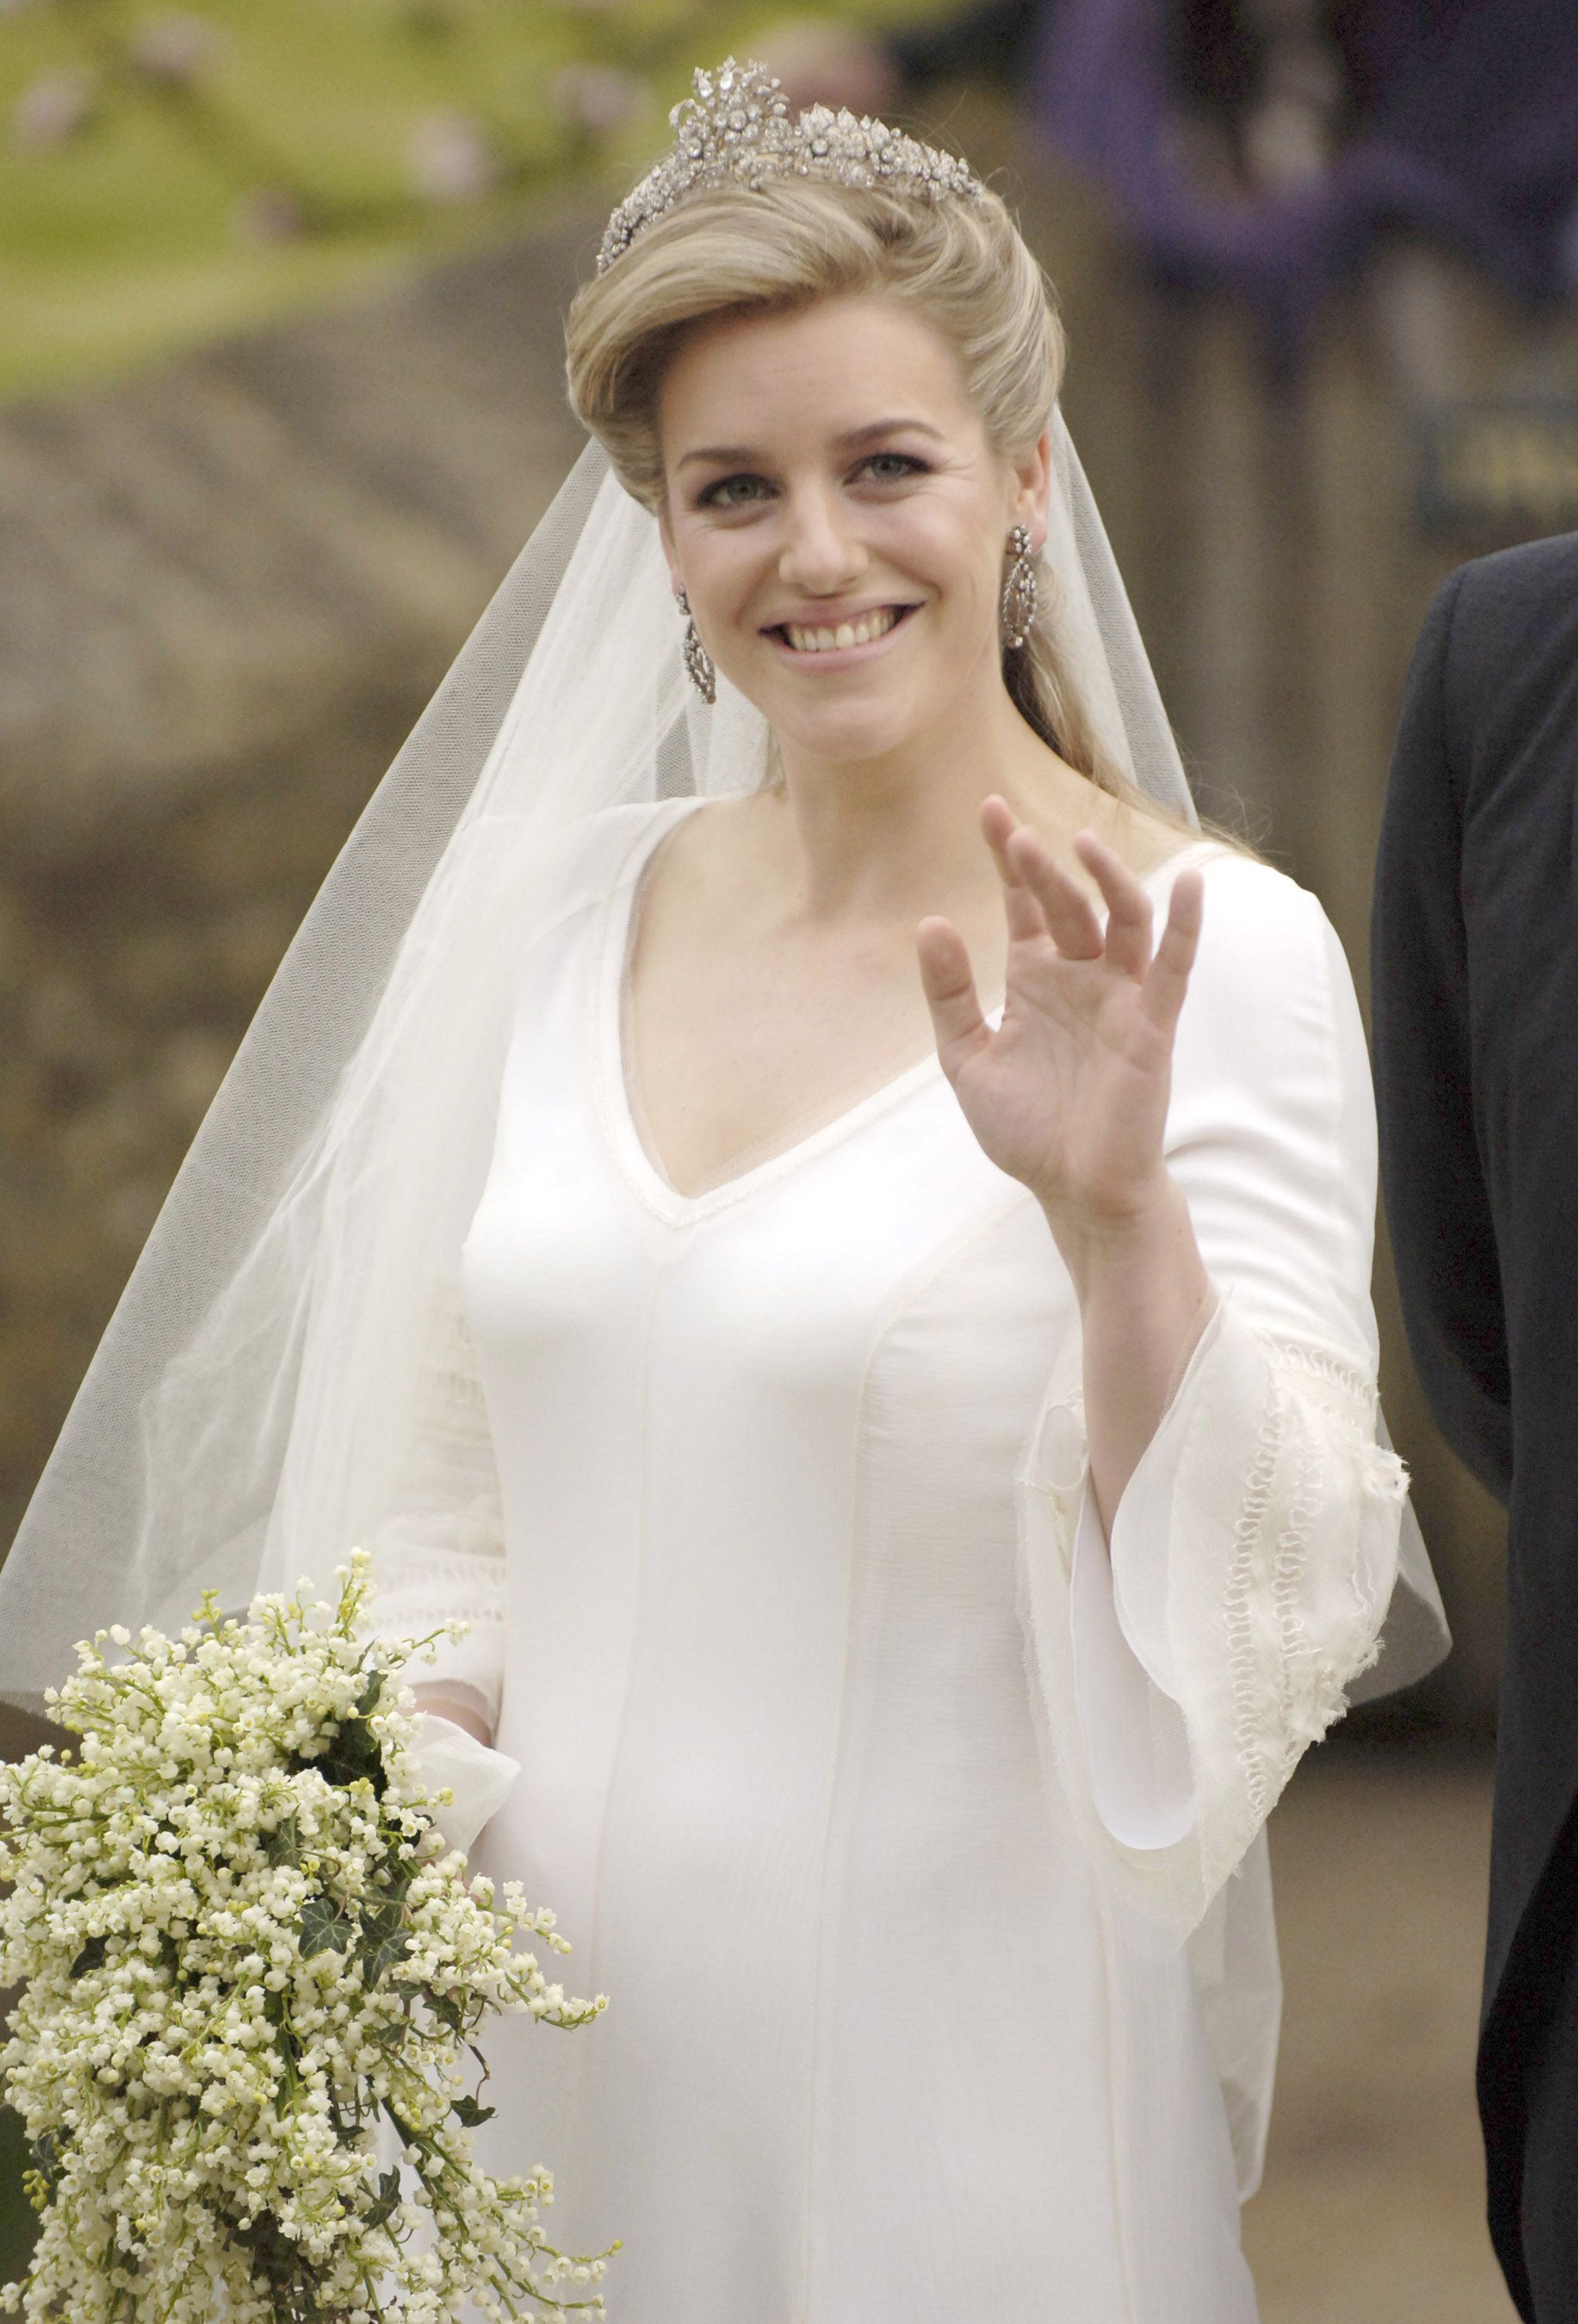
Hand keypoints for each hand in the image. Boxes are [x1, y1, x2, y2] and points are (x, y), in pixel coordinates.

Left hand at [916, 798, 1203, 1237]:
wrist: (1073, 1190)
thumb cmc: (1028, 1129)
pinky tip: (1189, 886)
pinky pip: (1174, 969)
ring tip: (1079, 845)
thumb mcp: (966, 1058)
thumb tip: (931, 922)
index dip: (1009, 860)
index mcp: (1037, 980)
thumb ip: (949, 994)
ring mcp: (1121, 998)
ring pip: (1122, 922)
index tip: (989, 810)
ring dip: (1106, 881)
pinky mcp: (1152, 1027)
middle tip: (1016, 833)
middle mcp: (1081, 978)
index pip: (1026, 905)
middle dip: (1043, 867)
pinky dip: (1184, 927)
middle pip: (1068, 904)